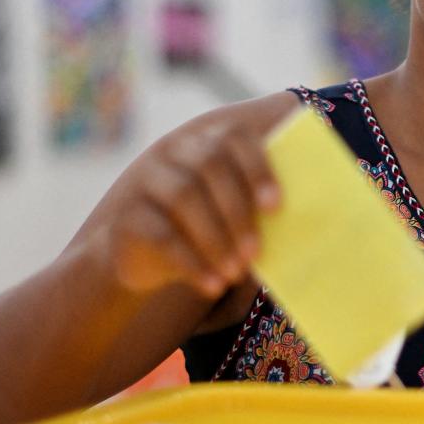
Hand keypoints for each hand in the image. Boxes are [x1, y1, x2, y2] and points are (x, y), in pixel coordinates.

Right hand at [98, 122, 280, 300]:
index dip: (257, 168)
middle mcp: (173, 152)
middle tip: (255, 252)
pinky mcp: (126, 216)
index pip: (233, 138)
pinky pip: (161, 235)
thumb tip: (296, 230)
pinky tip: (212, 285)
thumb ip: (254, 210)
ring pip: (184, 196)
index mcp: (206, 143)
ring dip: (216, 239)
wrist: (141, 255)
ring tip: (235, 273)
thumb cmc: (202, 231)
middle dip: (237, 211)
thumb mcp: (227, 216)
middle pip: (209, 165)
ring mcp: (146, 179)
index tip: (275, 207)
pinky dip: (192, 263)